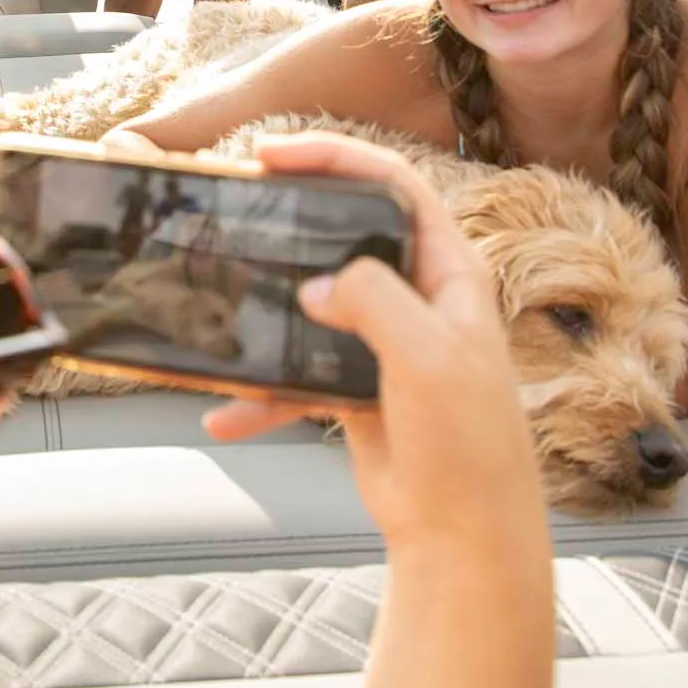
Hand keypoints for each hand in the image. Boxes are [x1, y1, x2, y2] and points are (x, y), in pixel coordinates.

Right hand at [201, 132, 544, 553]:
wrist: (464, 534)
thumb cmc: (469, 446)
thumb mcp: (428, 355)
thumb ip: (374, 300)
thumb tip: (316, 287)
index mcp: (448, 273)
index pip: (393, 187)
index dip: (337, 157)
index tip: (275, 153)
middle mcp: (417, 298)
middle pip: (346, 234)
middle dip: (292, 219)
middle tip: (237, 203)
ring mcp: (384, 342)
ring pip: (312, 302)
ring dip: (265, 307)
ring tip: (218, 296)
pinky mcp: (356, 387)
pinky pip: (296, 374)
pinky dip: (261, 395)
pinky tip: (226, 413)